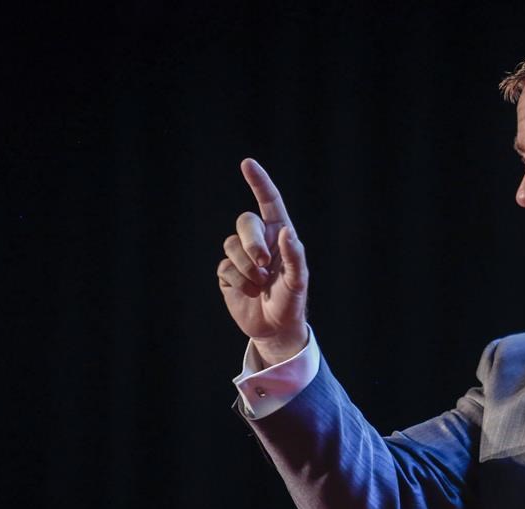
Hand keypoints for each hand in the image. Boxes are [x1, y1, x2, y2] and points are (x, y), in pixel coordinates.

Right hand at [217, 158, 308, 364]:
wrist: (275, 328)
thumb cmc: (292, 301)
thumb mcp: (299, 281)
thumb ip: (295, 256)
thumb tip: (285, 232)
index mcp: (279, 235)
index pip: (268, 202)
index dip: (258, 182)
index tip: (248, 164)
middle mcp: (259, 241)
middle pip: (244, 222)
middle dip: (251, 242)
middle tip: (264, 262)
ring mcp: (241, 257)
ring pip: (231, 245)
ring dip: (247, 268)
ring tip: (262, 284)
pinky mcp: (228, 273)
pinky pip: (225, 267)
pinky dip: (239, 281)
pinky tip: (251, 293)